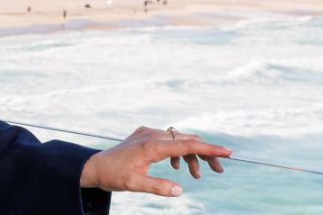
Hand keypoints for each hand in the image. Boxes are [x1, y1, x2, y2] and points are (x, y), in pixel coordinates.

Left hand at [79, 126, 230, 196]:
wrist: (95, 166)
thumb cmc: (113, 176)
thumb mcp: (134, 185)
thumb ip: (158, 187)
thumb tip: (180, 190)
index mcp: (152, 146)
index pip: (187, 144)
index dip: (209, 148)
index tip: (228, 152)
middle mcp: (152, 135)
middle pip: (186, 139)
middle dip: (204, 153)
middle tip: (219, 170)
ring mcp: (148, 133)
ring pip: (178, 140)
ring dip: (191, 155)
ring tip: (197, 175)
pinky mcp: (145, 135)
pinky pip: (168, 140)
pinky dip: (178, 152)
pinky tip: (178, 168)